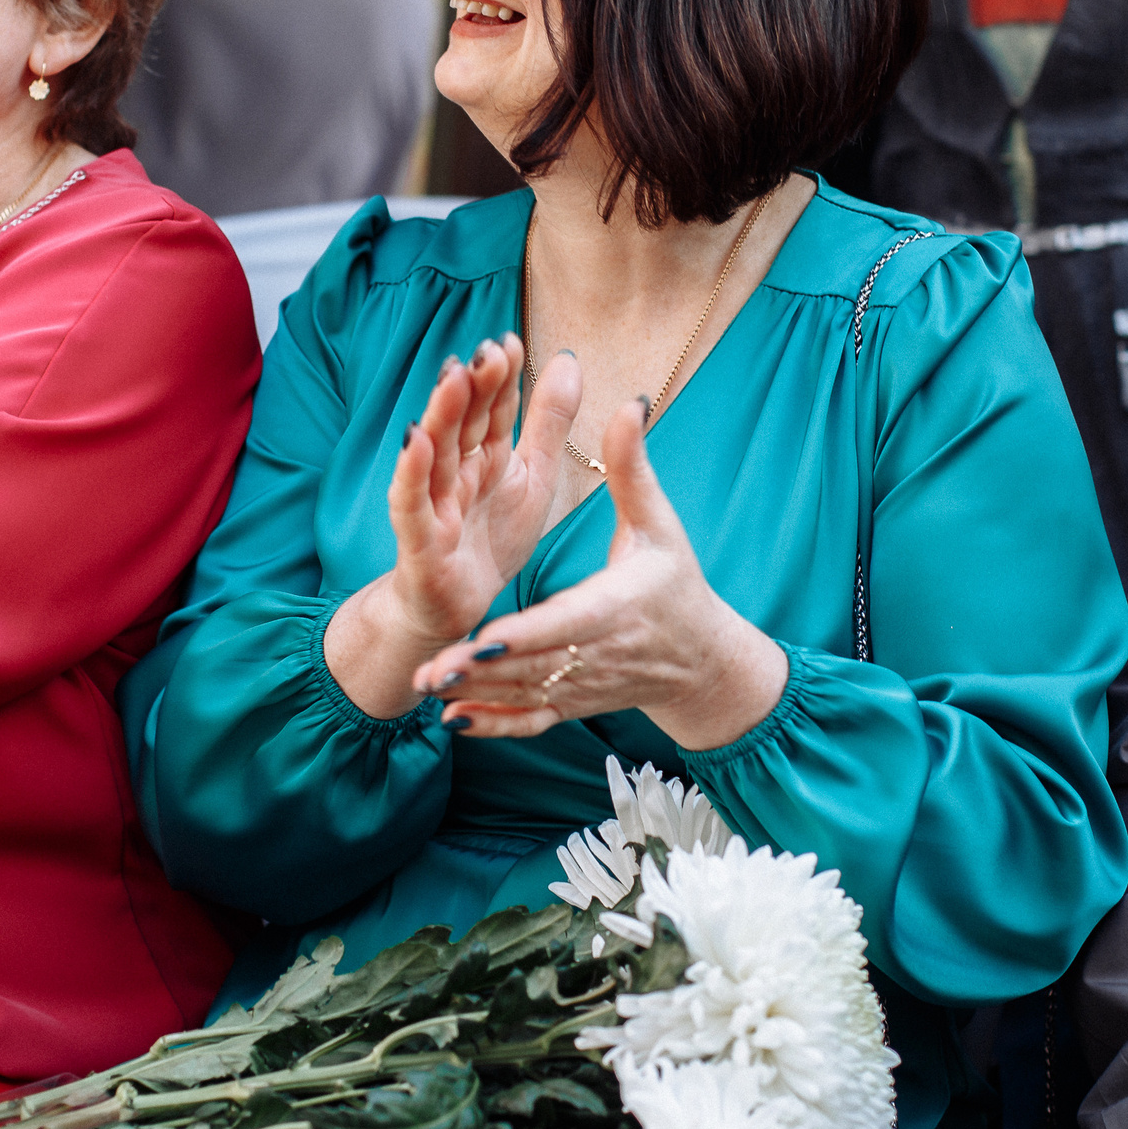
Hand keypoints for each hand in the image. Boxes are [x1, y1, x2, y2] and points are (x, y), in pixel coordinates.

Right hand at [321, 337, 578, 719]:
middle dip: (473, 386)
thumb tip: (569, 358)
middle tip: (486, 351)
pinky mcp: (418, 541)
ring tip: (452, 377)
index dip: (501, 378)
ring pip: (435, 453)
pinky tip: (414, 440)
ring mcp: (434, 503)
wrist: (458, 609)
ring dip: (441, 415)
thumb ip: (549, 422)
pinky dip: (410, 472)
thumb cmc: (491, 538)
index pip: (492, 409)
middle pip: (463, 422)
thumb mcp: (534, 476)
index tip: (510, 342)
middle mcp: (456, 472)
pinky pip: (411, 503)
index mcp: (486, 455)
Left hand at [410, 396, 788, 748]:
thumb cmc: (677, 583)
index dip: (522, 635)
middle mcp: (596, 653)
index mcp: (615, 607)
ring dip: (474, 696)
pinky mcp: (572, 704)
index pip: (563, 624)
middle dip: (481, 672)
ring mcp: (582, 684)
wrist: (702, 660)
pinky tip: (452, 720)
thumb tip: (631, 403)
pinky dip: (493, 725)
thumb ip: (634, 468)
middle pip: (533, 667)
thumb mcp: (660, 524)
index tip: (481, 640)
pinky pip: (530, 721)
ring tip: (425, 686)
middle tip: (429, 670)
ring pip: (523, 694)